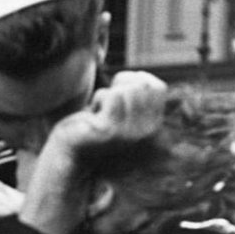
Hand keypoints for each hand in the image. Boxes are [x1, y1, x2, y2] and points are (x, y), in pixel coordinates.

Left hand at [48, 71, 168, 154]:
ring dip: (108, 94)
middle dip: (122, 84)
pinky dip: (98, 99)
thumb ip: (141, 98)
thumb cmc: (96, 127)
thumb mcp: (124, 111)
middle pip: (142, 85)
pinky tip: (93, 116)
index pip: (158, 87)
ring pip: (126, 90)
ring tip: (100, 111)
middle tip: (107, 101)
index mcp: (153, 127)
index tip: (120, 91)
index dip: (137, 80)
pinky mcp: (110, 131)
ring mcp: (129, 133)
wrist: (72, 153)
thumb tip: (162, 88)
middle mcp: (146, 132)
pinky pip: (110, 96)